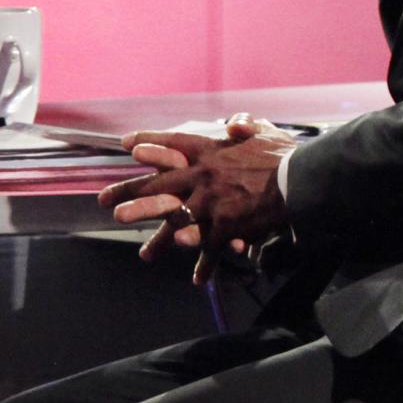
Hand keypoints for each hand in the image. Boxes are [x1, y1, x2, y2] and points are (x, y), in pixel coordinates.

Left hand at [104, 117, 295, 281]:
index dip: (148, 142)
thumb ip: (247, 126)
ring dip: (156, 238)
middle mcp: (201, 176)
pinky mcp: (225, 226)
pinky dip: (205, 266)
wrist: (298, 180)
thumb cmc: (284, 154)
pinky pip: (211, 249)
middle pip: (157, 184)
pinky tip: (198, 279)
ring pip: (174, 221)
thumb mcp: (264, 131)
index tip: (127, 144)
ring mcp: (210, 203)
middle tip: (104, 201)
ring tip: (143, 253)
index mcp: (209, 150)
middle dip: (128, 193)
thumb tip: (235, 122)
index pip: (171, 143)